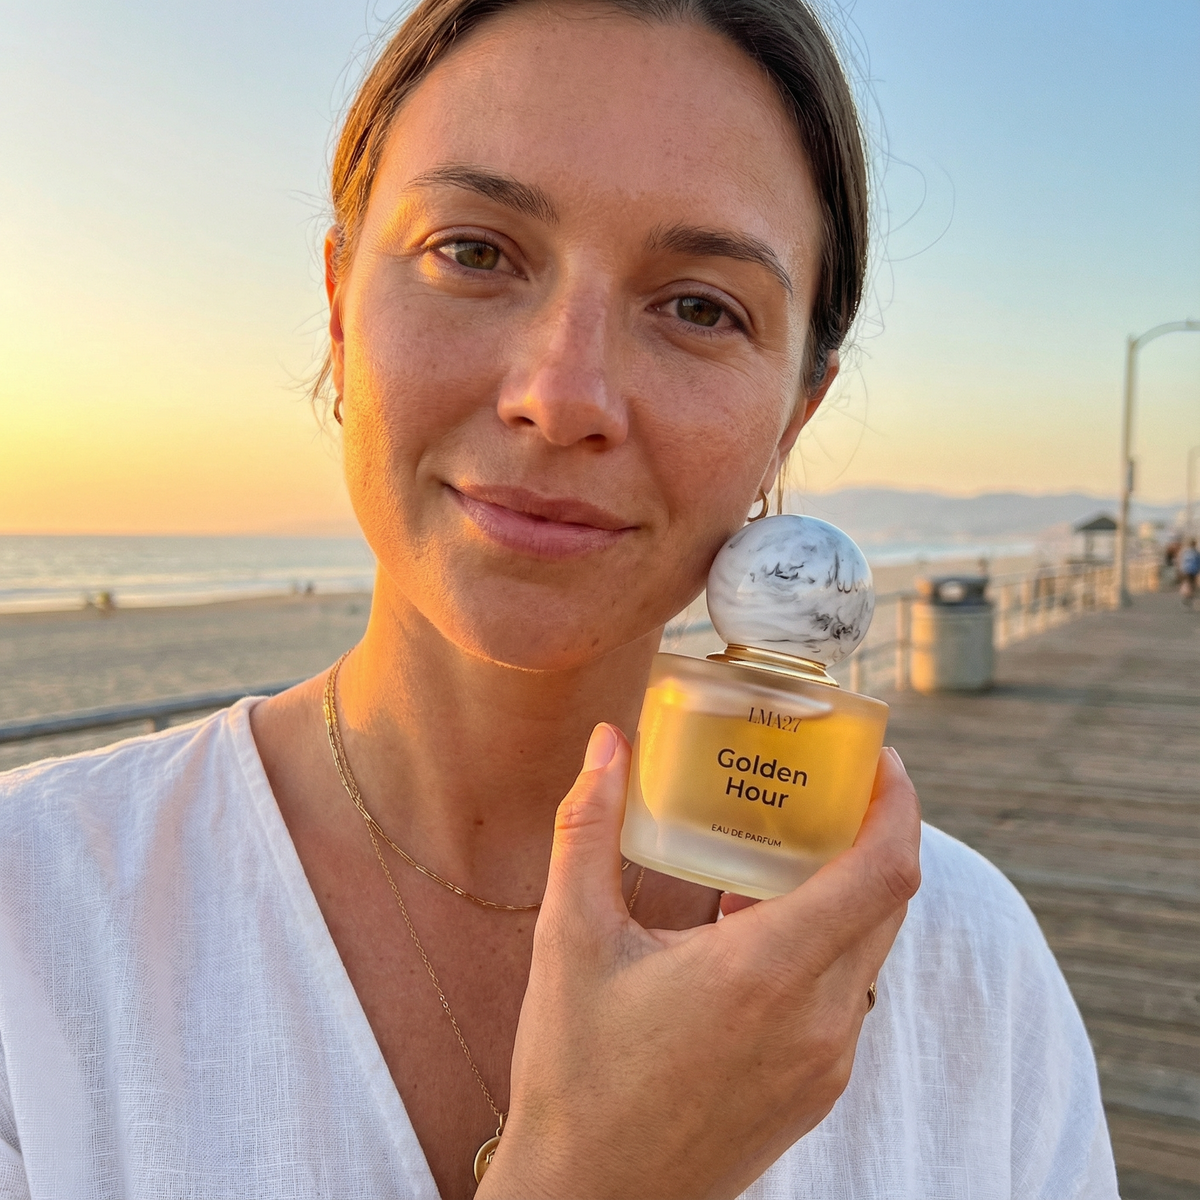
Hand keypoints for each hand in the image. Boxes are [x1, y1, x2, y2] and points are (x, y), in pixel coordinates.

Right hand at [477, 729, 920, 1199]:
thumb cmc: (575, 1074)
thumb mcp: (570, 938)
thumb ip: (588, 828)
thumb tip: (608, 743)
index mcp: (766, 973)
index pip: (884, 870)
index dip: (899, 802)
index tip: (877, 756)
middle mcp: (818, 1019)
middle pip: (888, 899)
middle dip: (873, 829)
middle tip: (824, 782)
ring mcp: (826, 1062)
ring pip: (871, 945)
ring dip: (850, 885)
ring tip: (788, 842)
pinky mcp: (817, 1090)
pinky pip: (849, 990)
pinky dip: (830, 938)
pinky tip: (760, 923)